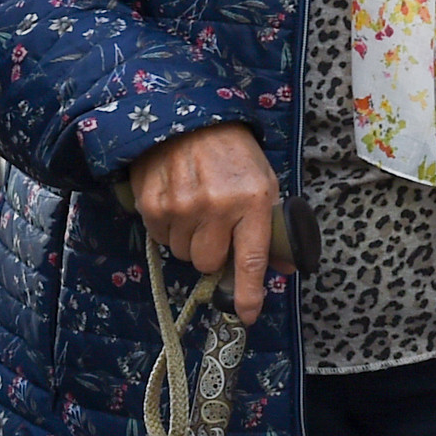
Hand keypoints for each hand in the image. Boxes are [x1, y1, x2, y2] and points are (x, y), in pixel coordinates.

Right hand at [131, 123, 280, 323]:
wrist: (189, 119)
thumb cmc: (234, 154)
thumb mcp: (264, 182)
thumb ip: (271, 225)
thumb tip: (281, 268)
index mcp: (252, 201)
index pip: (251, 259)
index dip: (249, 293)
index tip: (247, 315)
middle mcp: (217, 208)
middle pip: (209, 264)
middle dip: (212, 253)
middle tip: (216, 227)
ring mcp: (182, 207)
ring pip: (182, 254)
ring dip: (189, 240)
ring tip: (196, 208)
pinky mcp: (153, 205)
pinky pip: (160, 239)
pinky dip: (169, 229)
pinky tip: (177, 202)